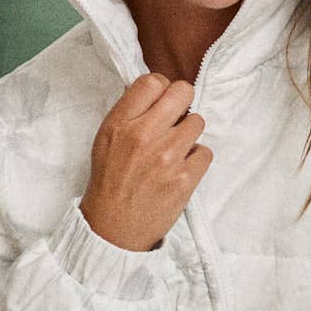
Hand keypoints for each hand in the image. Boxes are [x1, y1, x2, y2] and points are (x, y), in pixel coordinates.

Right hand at [79, 73, 212, 251]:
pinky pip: (205, 151)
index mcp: (120, 124)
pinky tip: (180, 169)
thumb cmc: (110, 182)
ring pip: (198, 121)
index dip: (162, 89)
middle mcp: (144, 135)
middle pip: (183, 92)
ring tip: (174, 150)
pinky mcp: (185, 179)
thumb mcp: (105, 140)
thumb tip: (155, 90)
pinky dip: (196, 160)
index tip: (161, 103)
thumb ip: (128, 113)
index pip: (153, 81)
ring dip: (189, 134)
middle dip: (181, 104)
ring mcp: (167, 157)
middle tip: (174, 121)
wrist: (113, 228)